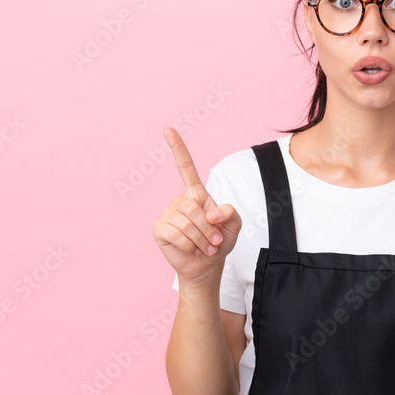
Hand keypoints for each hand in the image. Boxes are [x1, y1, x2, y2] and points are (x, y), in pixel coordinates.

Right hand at [153, 127, 241, 285]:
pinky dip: (188, 245)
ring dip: (200, 239)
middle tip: (215, 241)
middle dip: (207, 227)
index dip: (177, 148)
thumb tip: (212, 212)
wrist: (207, 265)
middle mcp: (179, 201)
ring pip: (185, 222)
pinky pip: (175, 234)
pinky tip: (191, 249)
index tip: (168, 130)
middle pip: (192, 205)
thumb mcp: (234, 226)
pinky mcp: (160, 230)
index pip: (185, 167)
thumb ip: (230, 213)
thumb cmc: (220, 242)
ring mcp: (168, 214)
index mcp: (197, 194)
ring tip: (205, 247)